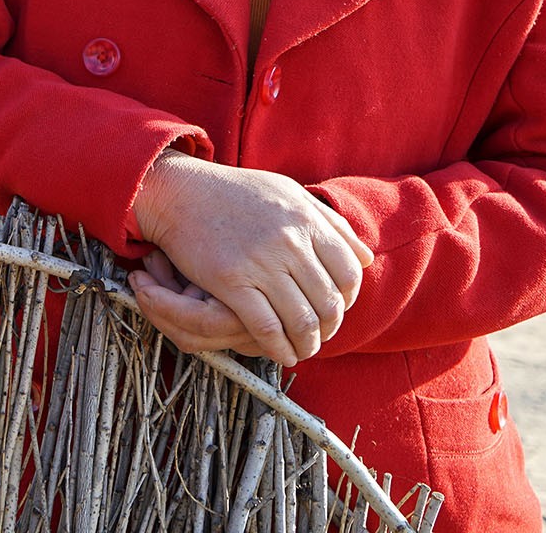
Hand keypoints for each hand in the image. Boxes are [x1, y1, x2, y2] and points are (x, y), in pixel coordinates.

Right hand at [130, 150, 372, 366]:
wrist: (180, 191)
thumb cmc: (234, 192)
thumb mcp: (288, 193)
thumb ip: (329, 223)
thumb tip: (366, 257)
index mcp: (306, 220)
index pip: (350, 273)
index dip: (348, 299)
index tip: (335, 308)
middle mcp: (289, 242)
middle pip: (329, 302)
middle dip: (330, 328)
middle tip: (320, 335)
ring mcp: (260, 263)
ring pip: (302, 321)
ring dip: (308, 344)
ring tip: (303, 349)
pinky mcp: (231, 281)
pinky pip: (266, 327)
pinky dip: (279, 348)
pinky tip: (281, 354)